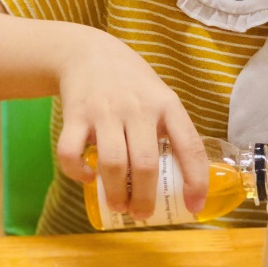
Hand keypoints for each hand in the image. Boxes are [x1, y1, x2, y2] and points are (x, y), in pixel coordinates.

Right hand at [56, 32, 206, 221]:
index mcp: (167, 104)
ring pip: (112, 164)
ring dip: (115, 193)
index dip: (195, 181)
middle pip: (145, 164)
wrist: (89, 52)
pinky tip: (86, 177)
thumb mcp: (160, 96)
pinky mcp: (75, 115)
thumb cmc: (131, 83)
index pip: (190, 146)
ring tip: (118, 205)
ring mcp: (104, 111)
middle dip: (144, 198)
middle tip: (142, 214)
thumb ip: (169, 129)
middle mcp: (138, 108)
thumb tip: (180, 181)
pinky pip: (71, 152)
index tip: (193, 207)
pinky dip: (77, 172)